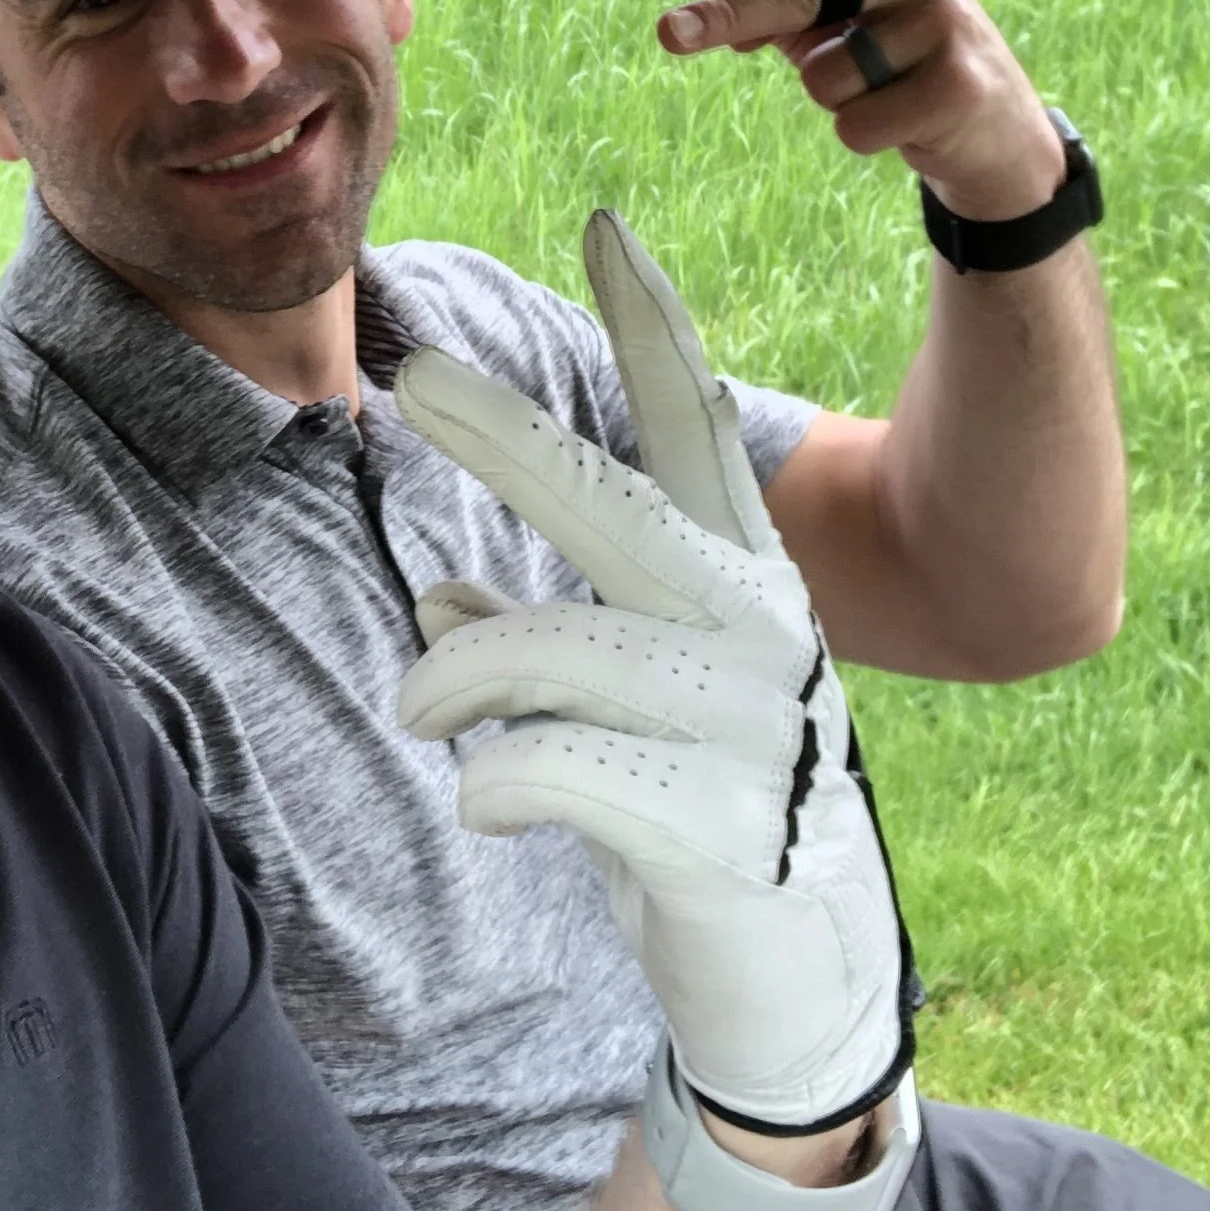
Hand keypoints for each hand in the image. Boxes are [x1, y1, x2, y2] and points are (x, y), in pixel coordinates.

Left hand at [394, 210, 909, 1133]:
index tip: (604, 223)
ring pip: (560, 649)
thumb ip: (541, 643)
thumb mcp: (632, 710)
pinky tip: (482, 799)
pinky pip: (568, 770)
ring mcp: (752, 726)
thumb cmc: (702, 816)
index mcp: (741, 582)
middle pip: (615, 505)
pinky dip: (499, 778)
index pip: (695, 428)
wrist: (801, 987)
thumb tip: (438, 600)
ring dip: (457, 678)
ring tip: (410, 701)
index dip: (650, 324)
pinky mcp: (724, 829)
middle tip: (408, 372)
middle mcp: (758, 630)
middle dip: (507, 436)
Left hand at [656, 0, 1065, 225]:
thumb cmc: (895, 62)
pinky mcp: (958, 81)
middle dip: (731, 19)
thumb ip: (774, 17)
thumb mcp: (834, 29)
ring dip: (839, 100)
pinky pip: (853, 123)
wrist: (993, 126)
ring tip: (890, 90)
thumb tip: (705, 26)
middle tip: (667, 32)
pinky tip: (913, 119)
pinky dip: (864, 135)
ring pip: (821, 77)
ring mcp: (944, 19)